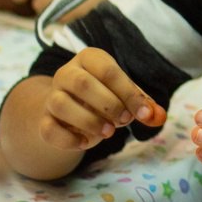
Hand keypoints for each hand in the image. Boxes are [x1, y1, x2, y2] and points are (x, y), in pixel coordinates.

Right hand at [41, 47, 165, 150]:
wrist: (71, 111)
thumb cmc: (105, 96)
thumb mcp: (126, 95)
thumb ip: (143, 104)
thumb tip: (158, 117)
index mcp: (89, 59)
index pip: (109, 71)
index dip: (129, 93)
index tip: (144, 113)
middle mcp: (66, 73)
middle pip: (82, 84)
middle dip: (108, 104)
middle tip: (125, 120)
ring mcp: (51, 96)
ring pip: (60, 104)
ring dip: (89, 121)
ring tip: (109, 132)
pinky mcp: (43, 120)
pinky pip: (48, 129)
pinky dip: (68, 139)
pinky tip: (86, 143)